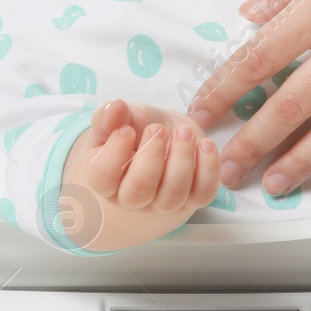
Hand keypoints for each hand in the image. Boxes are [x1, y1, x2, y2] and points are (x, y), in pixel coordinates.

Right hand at [65, 98, 220, 229]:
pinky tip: (205, 145)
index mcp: (106, 178)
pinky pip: (202, 195)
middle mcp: (131, 198)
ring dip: (181, 162)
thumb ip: (111, 115)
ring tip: (184, 132)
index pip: (102, 177)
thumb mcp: (120, 118)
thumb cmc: (138, 129)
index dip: (114, 154)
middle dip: (150, 158)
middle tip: (158, 129)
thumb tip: (114, 108)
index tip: (126, 129)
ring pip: (171, 196)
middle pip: (137, 193)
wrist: (167, 137)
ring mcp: (163, 203)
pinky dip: (208, 171)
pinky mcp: (192, 199)